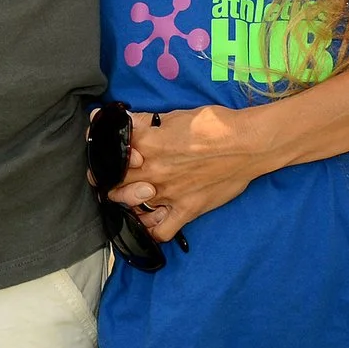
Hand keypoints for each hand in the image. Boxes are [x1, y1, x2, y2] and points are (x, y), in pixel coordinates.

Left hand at [106, 104, 271, 242]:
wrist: (249, 144)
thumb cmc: (213, 124)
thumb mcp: (173, 116)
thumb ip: (143, 122)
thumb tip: (119, 117)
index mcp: (146, 144)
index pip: (109, 151)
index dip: (100, 151)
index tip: (100, 152)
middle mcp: (153, 171)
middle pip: (114, 182)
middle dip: (106, 179)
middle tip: (108, 177)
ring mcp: (169, 194)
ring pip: (130, 207)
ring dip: (123, 203)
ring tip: (125, 197)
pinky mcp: (187, 210)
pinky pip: (161, 231)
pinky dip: (150, 230)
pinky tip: (147, 222)